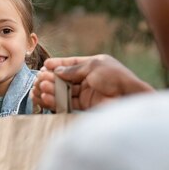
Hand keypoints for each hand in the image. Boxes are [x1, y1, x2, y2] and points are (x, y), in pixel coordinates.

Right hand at [31, 54, 153, 110]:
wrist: (128, 97)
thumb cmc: (115, 77)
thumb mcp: (93, 66)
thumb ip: (73, 70)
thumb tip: (56, 71)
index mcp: (92, 65)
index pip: (71, 64)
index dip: (58, 64)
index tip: (45, 66)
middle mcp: (89, 78)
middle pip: (65, 78)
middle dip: (51, 78)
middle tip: (40, 79)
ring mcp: (87, 93)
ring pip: (64, 91)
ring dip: (51, 90)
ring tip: (41, 88)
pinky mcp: (85, 106)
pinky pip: (67, 103)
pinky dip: (56, 100)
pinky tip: (46, 97)